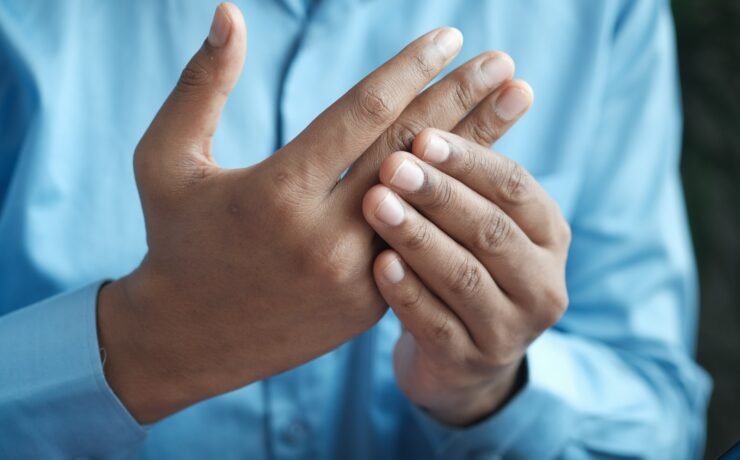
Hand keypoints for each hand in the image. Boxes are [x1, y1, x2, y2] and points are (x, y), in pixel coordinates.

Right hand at [98, 3, 519, 422]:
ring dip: (478, 148)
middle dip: (463, 99)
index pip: (362, 114)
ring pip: (430, 200)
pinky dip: (454, 201)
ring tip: (516, 101)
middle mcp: (323, 236)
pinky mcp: (369, 305)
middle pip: (409, 152)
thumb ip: (201, 84)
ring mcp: (354, 276)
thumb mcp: (164, 159)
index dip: (411, 69)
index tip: (450, 37)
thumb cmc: (174, 239)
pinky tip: (484, 167)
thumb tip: (230, 11)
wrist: (186, 338)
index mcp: (276, 192)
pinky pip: (422, 240)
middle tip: (504, 63)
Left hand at [362, 114, 570, 424]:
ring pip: (465, 278)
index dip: (472, 161)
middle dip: (441, 195)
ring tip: (377, 204)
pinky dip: (408, 293)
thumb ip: (479, 169)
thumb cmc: (466, 267)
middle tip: (392, 166)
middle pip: (492, 231)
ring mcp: (509, 331)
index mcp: (550, 236)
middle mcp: (542, 284)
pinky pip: (436, 326)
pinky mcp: (469, 363)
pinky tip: (378, 265)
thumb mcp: (482, 221)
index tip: (424, 136)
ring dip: (419, 237)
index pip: (516, 189)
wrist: (462, 358)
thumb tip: (502, 77)